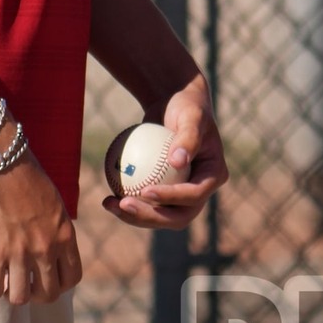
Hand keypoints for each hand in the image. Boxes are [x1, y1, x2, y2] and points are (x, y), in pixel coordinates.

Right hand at [0, 139, 81, 304]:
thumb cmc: (23, 174)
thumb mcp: (53, 203)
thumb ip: (56, 228)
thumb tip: (52, 245)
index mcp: (65, 235)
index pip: (72, 278)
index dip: (60, 285)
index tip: (46, 279)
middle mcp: (46, 248)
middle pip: (48, 294)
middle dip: (36, 294)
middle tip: (24, 284)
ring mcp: (20, 253)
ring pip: (20, 298)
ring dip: (12, 294)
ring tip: (4, 281)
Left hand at [104, 75, 227, 228]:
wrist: (174, 106)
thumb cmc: (186, 106)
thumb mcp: (190, 115)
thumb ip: (187, 137)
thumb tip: (178, 162)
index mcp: (214, 176)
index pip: (194, 195)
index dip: (172, 198)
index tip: (146, 190)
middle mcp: (201, 190)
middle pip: (179, 216)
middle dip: (151, 217)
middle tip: (125, 204)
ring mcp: (183, 196)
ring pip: (161, 217)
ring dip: (135, 216)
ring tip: (110, 204)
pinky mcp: (165, 194)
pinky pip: (146, 205)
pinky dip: (128, 205)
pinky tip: (108, 199)